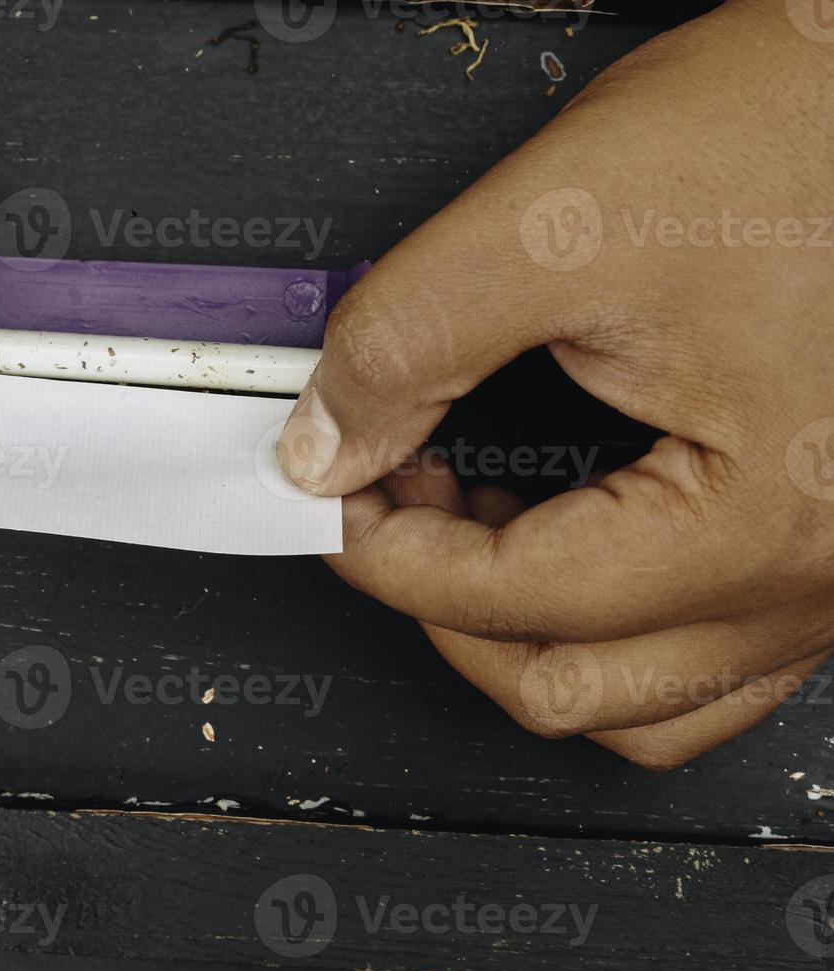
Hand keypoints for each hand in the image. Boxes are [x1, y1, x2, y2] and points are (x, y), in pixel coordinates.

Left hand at [277, 0, 833, 767]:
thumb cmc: (794, 135)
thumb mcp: (561, 223)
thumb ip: (414, 341)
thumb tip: (327, 442)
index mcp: (758, 522)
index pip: (510, 598)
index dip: (384, 553)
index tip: (326, 496)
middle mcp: (813, 577)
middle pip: (567, 684)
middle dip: (441, 600)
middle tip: (382, 504)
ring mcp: (830, 574)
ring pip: (640, 696)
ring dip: (521, 629)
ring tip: (463, 522)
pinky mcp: (823, 536)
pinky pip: (701, 651)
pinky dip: (603, 618)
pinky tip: (557, 533)